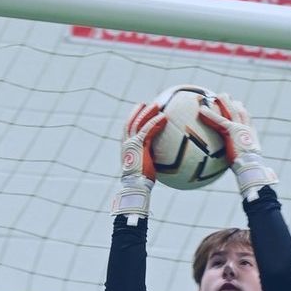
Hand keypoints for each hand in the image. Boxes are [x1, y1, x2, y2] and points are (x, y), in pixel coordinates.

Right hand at [112, 102, 166, 219]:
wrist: (136, 186)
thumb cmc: (142, 182)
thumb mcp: (145, 168)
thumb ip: (150, 160)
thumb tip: (163, 161)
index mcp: (126, 148)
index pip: (127, 130)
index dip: (132, 120)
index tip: (139, 113)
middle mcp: (126, 144)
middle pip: (130, 122)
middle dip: (137, 112)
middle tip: (145, 104)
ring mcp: (131, 143)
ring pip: (138, 122)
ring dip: (147, 112)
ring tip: (157, 106)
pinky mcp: (138, 145)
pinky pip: (147, 130)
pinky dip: (155, 122)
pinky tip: (164, 118)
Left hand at [197, 93, 277, 196]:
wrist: (252, 168)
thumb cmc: (250, 170)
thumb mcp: (245, 163)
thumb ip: (239, 161)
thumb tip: (235, 170)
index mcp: (251, 135)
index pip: (247, 120)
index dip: (241, 112)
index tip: (237, 107)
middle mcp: (247, 129)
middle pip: (240, 110)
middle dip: (232, 102)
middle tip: (224, 96)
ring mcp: (240, 128)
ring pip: (231, 110)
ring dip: (222, 101)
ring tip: (211, 96)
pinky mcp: (232, 130)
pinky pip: (219, 120)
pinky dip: (210, 114)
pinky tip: (200, 110)